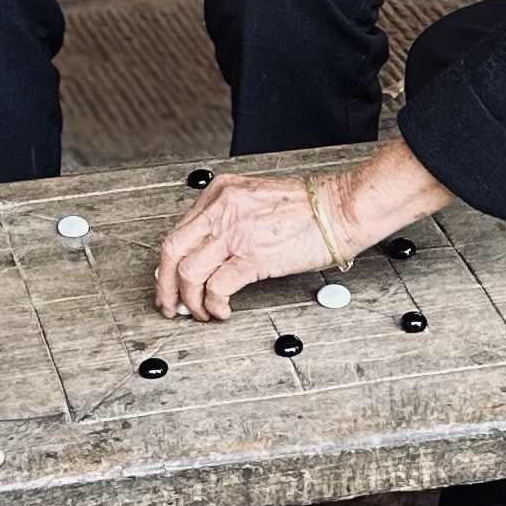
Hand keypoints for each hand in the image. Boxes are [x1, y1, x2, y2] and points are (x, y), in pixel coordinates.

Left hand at [153, 171, 335, 319]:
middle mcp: (222, 209)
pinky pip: (216, 288)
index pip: (178, 231)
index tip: (169, 281)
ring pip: (189, 273)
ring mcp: (235, 232)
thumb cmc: (308, 208)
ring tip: (201, 313)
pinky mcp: (252, 256)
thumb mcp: (254, 200)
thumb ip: (226, 220)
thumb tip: (204, 256)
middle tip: (169, 305)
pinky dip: (214, 306)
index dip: (169, 264)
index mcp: (220, 193)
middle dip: (166, 286)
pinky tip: (222, 311)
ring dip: (190, 301)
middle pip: (171, 251)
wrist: (339, 209)